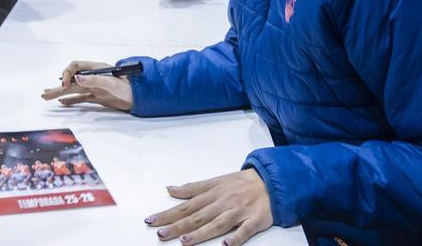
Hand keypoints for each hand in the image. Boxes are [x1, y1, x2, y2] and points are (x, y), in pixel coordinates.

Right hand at [40, 61, 132, 111]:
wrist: (141, 96)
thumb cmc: (129, 87)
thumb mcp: (111, 83)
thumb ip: (94, 80)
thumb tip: (77, 79)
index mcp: (95, 69)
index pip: (75, 67)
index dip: (67, 74)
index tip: (65, 85)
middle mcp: (93, 77)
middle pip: (71, 80)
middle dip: (57, 86)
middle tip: (45, 94)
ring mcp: (95, 87)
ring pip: (74, 90)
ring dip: (60, 93)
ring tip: (47, 96)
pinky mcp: (98, 97)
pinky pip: (81, 98)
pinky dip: (71, 100)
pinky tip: (62, 102)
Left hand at [146, 168, 272, 244]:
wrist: (270, 181)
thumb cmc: (240, 183)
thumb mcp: (214, 181)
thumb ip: (192, 188)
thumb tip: (170, 189)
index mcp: (212, 193)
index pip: (186, 205)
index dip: (168, 213)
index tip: (151, 220)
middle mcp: (222, 202)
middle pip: (197, 216)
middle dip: (178, 226)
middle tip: (160, 234)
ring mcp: (238, 212)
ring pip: (217, 224)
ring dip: (201, 233)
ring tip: (185, 241)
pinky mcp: (254, 220)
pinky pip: (245, 231)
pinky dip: (236, 238)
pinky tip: (227, 245)